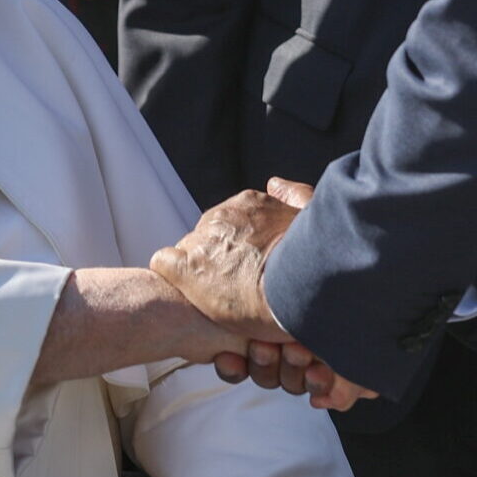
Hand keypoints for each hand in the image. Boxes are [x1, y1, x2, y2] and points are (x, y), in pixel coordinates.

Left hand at [151, 180, 305, 342]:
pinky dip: (173, 275)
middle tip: (235, 282)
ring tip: (216, 292)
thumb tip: (276, 183)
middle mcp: (222, 218)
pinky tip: (188, 291)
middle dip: (217, 256)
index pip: (230, 220)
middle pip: (207, 235)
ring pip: (187, 250)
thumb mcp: (309, 214)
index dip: (237, 245)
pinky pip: (165, 262)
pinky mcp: (186, 268)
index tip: (248, 263)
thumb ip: (294, 196)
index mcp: (249, 205)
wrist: (300, 288)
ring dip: (198, 269)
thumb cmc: (311, 259)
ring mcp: (202, 241)